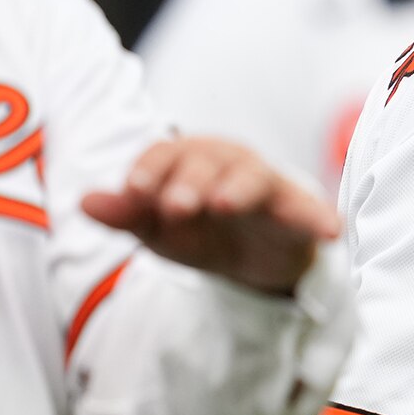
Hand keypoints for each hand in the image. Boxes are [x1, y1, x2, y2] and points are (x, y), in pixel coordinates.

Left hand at [81, 137, 336, 296]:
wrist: (253, 258)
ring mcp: (264, 184)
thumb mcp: (158, 230)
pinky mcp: (297, 210)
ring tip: (226, 205)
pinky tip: (330, 231)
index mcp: (187, 159)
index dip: (149, 171)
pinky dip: (319, 218)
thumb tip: (83, 202)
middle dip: (189, 182)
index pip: (164, 156)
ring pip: (252, 177)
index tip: (134, 191)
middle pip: (206, 162)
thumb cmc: (199, 231)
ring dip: (239, 188)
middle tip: (176, 206)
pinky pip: (309, 210)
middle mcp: (226, 162)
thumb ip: (125, 215)